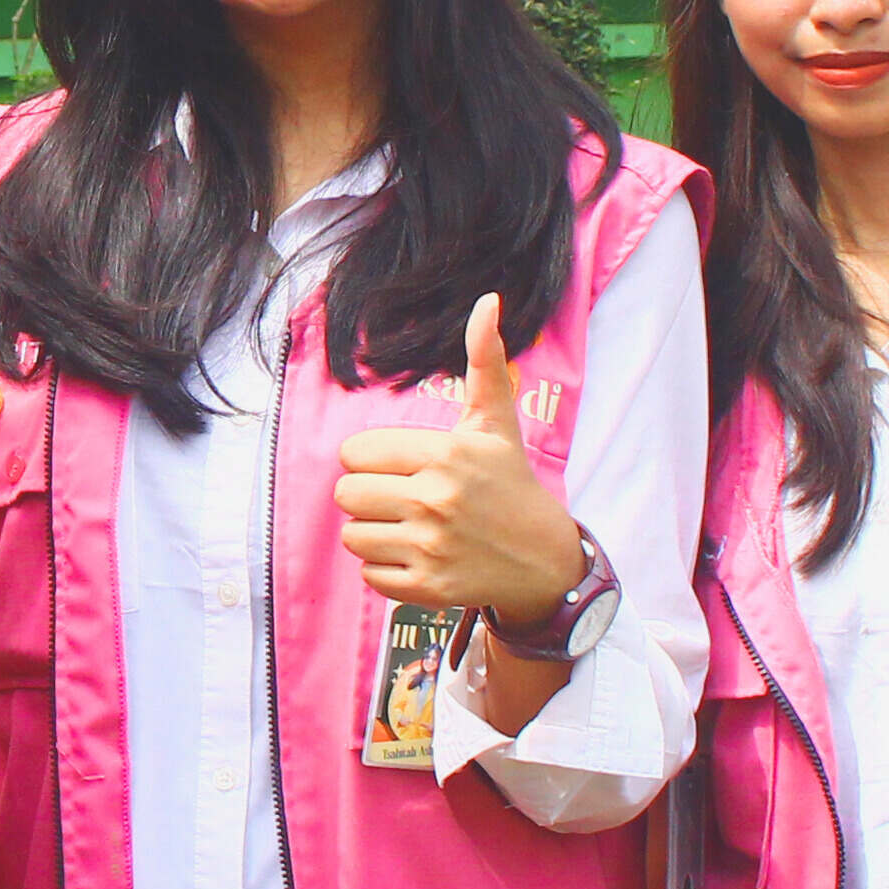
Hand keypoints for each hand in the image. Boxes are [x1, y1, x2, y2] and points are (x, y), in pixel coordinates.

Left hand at [331, 296, 583, 618]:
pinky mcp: (426, 587)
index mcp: (445, 454)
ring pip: (352, 534)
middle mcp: (435, 499)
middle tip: (403, 498)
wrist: (542, 559)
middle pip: (346, 494)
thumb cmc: (509, 483)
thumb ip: (485, 360)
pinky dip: (385, 568)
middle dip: (368, 495)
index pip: (355, 453)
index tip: (403, 467)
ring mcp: (430, 547)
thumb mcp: (496, 423)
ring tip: (409, 526)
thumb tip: (488, 300)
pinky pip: (368, 573)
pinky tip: (417, 556)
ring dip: (373, 532)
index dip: (372, 460)